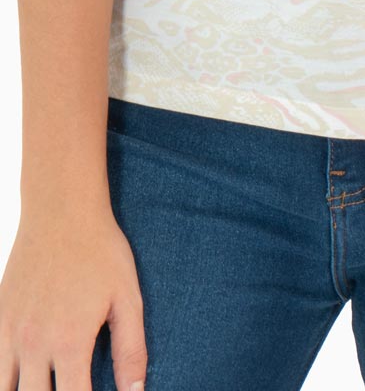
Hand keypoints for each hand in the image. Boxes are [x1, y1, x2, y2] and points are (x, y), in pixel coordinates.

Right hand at [0, 199, 147, 390]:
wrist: (62, 213)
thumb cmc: (100, 252)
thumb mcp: (128, 298)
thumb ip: (131, 350)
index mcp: (71, 342)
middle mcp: (35, 344)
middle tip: (69, 389)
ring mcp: (10, 334)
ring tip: (47, 384)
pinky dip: (5, 379)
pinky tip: (22, 377)